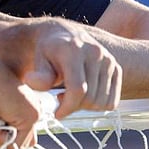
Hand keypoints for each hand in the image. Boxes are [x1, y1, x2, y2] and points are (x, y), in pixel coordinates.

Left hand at [4, 18, 122, 118]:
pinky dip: (99, 104)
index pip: (78, 89)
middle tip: (61, 100)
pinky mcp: (116, 68)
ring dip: (86, 106)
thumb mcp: (39, 61)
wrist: (64, 35)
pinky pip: (112, 101)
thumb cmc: (49, 51)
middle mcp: (95, 52)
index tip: (57, 114)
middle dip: (74, 107)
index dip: (67, 108)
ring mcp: (108, 60)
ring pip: (102, 102)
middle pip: (90, 98)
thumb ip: (39, 75)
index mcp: (74, 50)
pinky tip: (85, 94)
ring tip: (71, 95)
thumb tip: (31, 82)